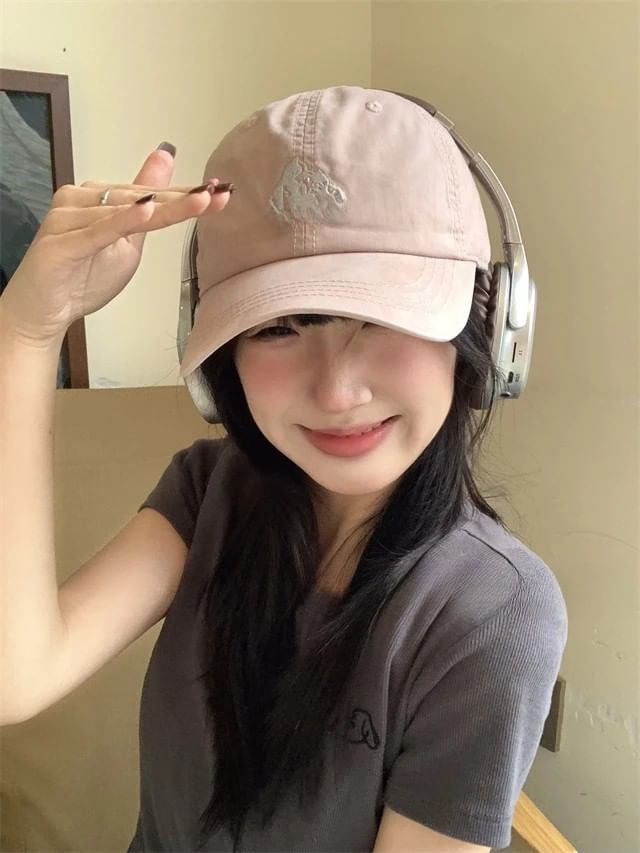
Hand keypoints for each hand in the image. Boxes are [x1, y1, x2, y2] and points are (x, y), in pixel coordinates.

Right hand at [0, 147, 230, 346]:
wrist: (42, 312)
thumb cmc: (82, 278)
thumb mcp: (129, 243)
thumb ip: (148, 208)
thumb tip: (166, 160)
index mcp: (98, 198)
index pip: (149, 194)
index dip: (185, 194)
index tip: (221, 190)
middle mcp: (80, 199)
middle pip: (139, 197)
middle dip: (182, 199)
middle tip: (218, 193)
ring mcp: (69, 218)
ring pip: (123, 210)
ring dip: (163, 208)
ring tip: (198, 202)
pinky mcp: (62, 242)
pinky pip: (98, 230)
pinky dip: (123, 220)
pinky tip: (148, 210)